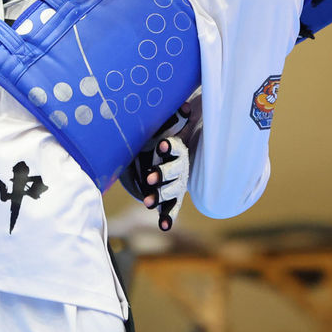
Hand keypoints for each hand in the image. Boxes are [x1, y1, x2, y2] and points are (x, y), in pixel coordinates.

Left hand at [121, 102, 193, 230]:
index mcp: (178, 150)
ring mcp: (176, 185)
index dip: (170, 147)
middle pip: (175, 173)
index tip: (161, 146)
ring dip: (161, 196)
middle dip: (163, 175)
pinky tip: (164, 226)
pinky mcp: (171, 199)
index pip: (177, 148)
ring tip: (147, 202)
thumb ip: (172, 119)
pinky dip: (168, 217)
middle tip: (149, 178)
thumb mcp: (163, 128)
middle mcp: (180, 169)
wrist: (163, 158)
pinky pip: (172, 209)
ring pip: (172, 192)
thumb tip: (184, 105)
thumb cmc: (160, 139)